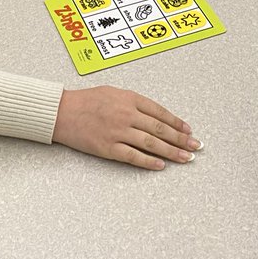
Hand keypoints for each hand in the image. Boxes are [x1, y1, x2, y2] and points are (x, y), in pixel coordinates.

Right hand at [53, 86, 199, 169]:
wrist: (62, 112)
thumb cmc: (86, 100)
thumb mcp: (114, 92)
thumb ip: (134, 102)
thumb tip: (155, 115)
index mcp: (129, 99)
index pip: (160, 112)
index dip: (177, 122)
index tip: (188, 130)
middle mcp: (127, 114)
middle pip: (160, 128)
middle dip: (181, 139)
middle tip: (195, 146)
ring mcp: (118, 132)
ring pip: (151, 143)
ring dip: (171, 152)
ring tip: (185, 158)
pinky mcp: (108, 148)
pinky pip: (133, 156)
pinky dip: (148, 162)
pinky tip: (160, 165)